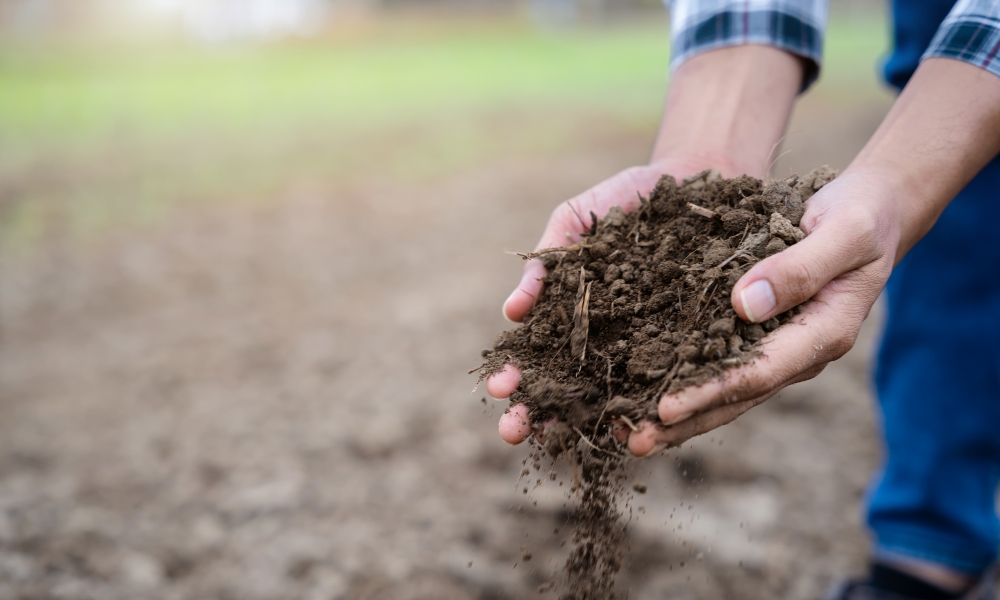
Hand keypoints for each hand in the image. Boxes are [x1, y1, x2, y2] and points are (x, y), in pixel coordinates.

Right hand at [488, 158, 739, 444]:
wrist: (693, 180)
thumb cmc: (623, 201)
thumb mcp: (574, 223)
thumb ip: (544, 266)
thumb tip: (511, 314)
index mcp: (569, 316)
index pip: (535, 356)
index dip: (514, 375)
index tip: (498, 388)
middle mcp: (603, 342)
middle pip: (563, 388)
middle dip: (536, 411)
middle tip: (512, 431)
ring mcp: (643, 348)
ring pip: (610, 395)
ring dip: (582, 421)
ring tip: (559, 437)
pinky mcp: (686, 347)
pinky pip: (667, 380)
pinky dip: (647, 406)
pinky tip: (631, 426)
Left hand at [627, 169, 898, 454]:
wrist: (873, 212)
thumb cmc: (862, 218)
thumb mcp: (842, 234)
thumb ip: (800, 269)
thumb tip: (744, 305)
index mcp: (824, 334)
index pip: (759, 373)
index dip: (710, 392)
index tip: (665, 408)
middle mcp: (800, 351)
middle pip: (736, 397)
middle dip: (684, 422)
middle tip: (634, 442)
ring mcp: (780, 346)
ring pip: (725, 390)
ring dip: (679, 414)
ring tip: (628, 433)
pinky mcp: (761, 333)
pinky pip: (719, 361)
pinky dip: (684, 377)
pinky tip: (646, 390)